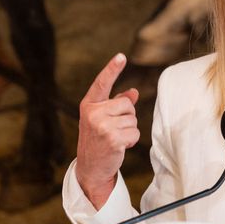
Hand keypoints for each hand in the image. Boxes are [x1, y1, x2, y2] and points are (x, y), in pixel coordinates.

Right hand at [76, 53, 139, 209]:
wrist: (91, 167)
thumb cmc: (98, 140)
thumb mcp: (102, 119)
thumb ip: (117, 104)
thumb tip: (134, 92)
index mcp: (89, 105)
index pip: (102, 83)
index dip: (112, 69)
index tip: (121, 56)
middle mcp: (93, 113)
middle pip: (127, 104)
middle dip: (127, 116)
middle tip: (113, 130)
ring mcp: (102, 126)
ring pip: (133, 119)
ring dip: (129, 130)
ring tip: (114, 139)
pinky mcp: (113, 138)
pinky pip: (135, 133)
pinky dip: (131, 141)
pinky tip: (119, 147)